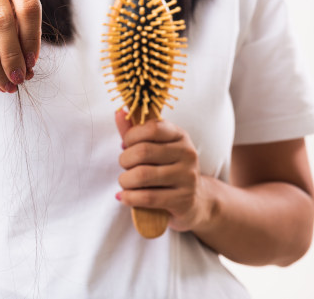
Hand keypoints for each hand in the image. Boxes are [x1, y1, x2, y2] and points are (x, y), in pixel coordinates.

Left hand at [114, 109, 214, 231]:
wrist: (195, 200)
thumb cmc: (166, 168)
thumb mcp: (153, 147)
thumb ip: (134, 131)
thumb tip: (118, 112)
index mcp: (180, 136)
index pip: (152, 127)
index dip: (131, 136)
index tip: (125, 145)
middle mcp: (187, 154)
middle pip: (143, 151)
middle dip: (124, 160)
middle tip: (125, 166)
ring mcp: (187, 177)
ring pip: (142, 175)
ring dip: (125, 180)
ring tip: (125, 182)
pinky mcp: (183, 200)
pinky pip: (147, 197)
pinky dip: (129, 197)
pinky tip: (124, 196)